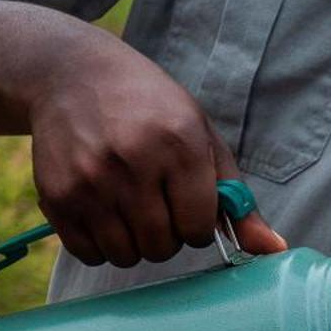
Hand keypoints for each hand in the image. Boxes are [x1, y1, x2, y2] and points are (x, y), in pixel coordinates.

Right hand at [27, 28, 285, 266]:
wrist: (72, 75)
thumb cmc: (150, 109)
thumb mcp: (201, 138)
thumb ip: (236, 198)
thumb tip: (273, 249)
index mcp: (179, 144)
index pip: (200, 228)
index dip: (197, 224)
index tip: (187, 203)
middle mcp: (133, 161)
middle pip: (162, 247)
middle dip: (166, 235)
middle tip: (156, 203)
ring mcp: (91, 180)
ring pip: (125, 256)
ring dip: (133, 243)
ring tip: (129, 206)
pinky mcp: (57, 195)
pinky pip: (88, 254)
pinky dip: (99, 244)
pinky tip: (101, 210)